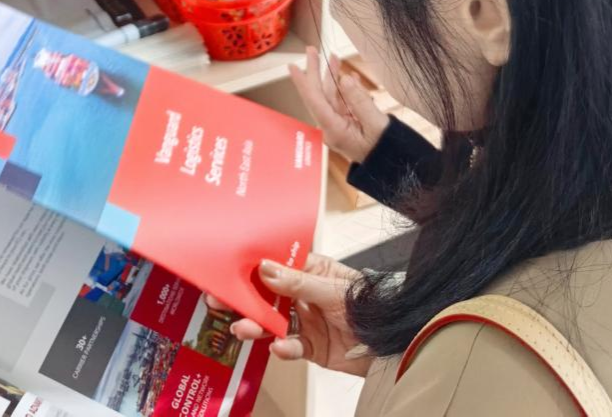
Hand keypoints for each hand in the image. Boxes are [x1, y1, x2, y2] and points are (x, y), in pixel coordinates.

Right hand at [210, 255, 371, 374]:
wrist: (392, 340)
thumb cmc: (368, 303)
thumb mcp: (332, 288)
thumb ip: (298, 282)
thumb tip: (266, 268)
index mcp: (309, 270)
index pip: (275, 264)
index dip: (251, 266)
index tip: (228, 268)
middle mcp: (302, 294)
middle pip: (266, 294)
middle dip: (244, 298)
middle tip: (219, 301)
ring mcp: (304, 321)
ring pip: (273, 322)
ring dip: (256, 325)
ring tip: (243, 328)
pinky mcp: (309, 346)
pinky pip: (290, 346)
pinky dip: (282, 347)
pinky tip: (278, 346)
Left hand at [290, 47, 389, 163]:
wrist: (395, 168)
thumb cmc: (386, 151)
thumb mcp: (375, 124)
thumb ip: (360, 101)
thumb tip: (345, 80)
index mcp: (334, 130)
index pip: (314, 101)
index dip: (303, 81)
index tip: (292, 66)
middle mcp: (332, 127)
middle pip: (320, 95)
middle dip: (316, 72)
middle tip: (312, 50)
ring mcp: (340, 125)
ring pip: (332, 96)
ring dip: (333, 77)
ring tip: (334, 58)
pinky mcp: (349, 124)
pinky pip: (343, 102)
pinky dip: (346, 89)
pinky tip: (349, 77)